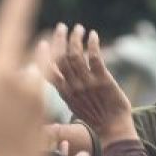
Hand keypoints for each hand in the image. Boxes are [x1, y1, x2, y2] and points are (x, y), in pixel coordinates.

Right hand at [38, 24, 134, 145]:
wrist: (113, 129)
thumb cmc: (95, 117)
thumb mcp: (74, 104)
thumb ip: (66, 88)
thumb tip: (60, 75)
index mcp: (64, 92)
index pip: (48, 70)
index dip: (43, 54)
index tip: (42, 41)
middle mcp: (73, 86)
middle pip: (60, 57)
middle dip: (59, 39)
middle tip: (62, 26)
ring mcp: (88, 83)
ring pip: (76, 54)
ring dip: (76, 38)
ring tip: (79, 28)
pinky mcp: (103, 80)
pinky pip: (95, 58)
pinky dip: (92, 44)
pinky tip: (93, 35)